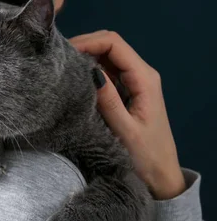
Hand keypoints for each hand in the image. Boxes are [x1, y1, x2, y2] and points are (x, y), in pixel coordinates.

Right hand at [70, 30, 184, 199]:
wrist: (160, 178)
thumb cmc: (146, 157)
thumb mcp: (124, 131)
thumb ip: (108, 100)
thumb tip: (89, 70)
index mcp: (145, 79)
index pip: (114, 44)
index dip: (88, 42)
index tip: (64, 53)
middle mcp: (140, 74)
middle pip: (109, 45)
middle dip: (84, 45)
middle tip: (58, 59)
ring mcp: (132, 82)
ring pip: (105, 56)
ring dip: (84, 57)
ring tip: (61, 68)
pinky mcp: (125, 92)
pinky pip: (105, 71)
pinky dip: (88, 69)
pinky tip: (73, 79)